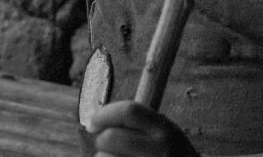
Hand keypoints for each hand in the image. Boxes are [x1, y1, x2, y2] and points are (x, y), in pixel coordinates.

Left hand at [86, 101, 200, 156]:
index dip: (104, 115)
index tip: (93, 123)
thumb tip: (96, 124)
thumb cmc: (169, 156)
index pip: (128, 111)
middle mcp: (161, 149)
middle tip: (105, 147)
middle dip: (101, 141)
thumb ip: (137, 126)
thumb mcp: (165, 135)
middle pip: (111, 137)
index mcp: (165, 129)